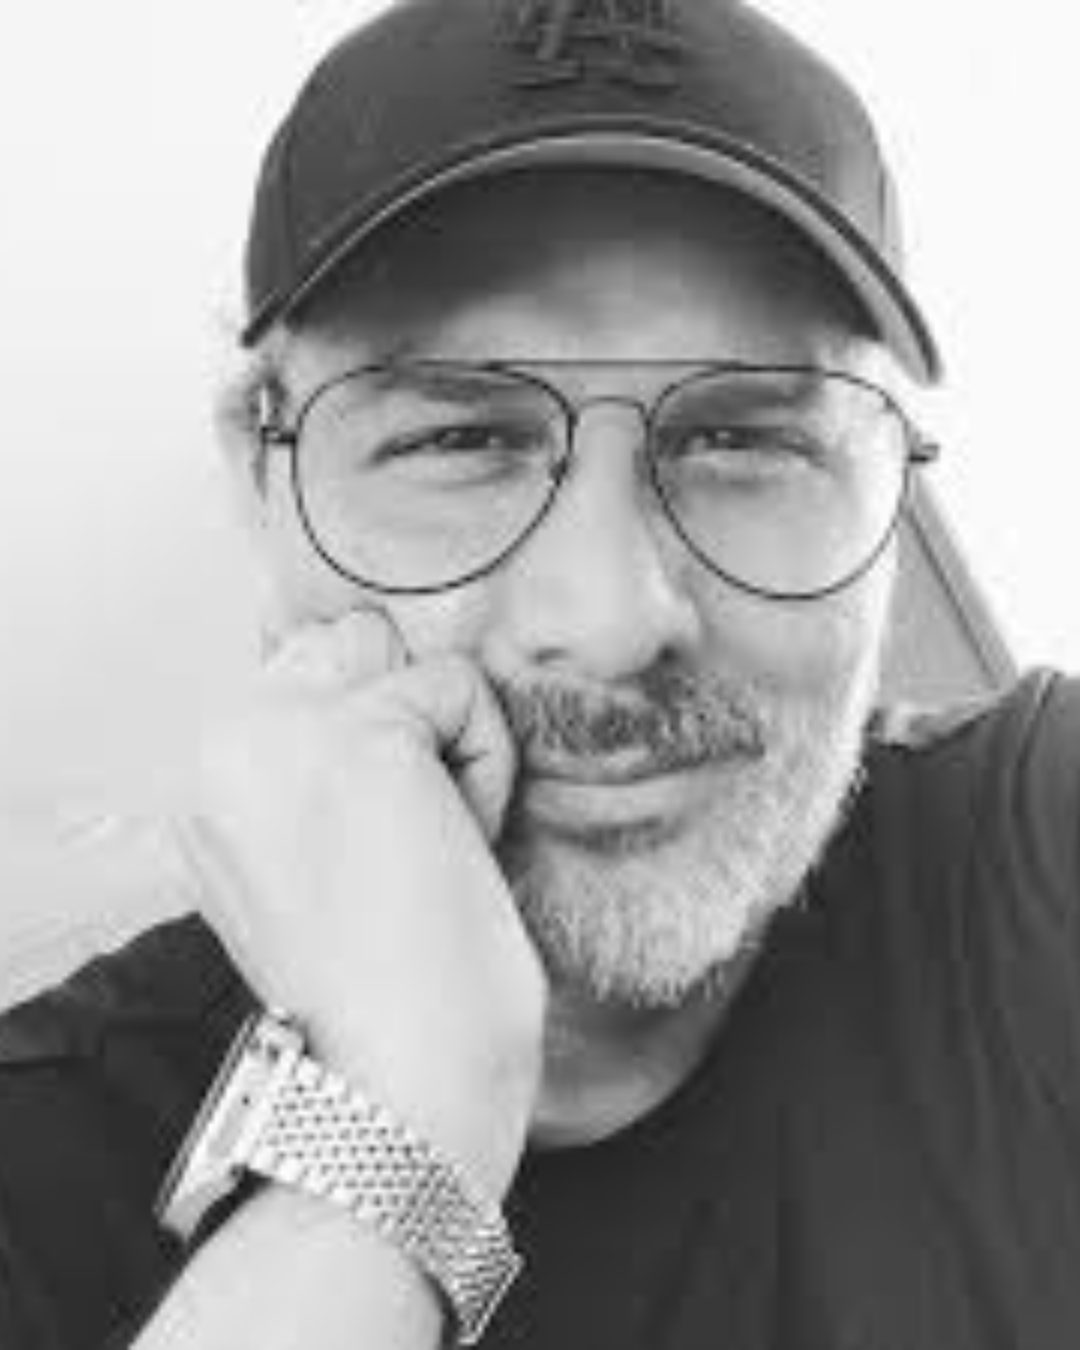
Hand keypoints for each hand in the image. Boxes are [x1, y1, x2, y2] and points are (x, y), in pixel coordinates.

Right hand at [174, 608, 544, 1195]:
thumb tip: (369, 653)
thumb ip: (306, 757)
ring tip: (434, 833)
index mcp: (204, 777)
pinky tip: (463, 843)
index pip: (304, 668)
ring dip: (443, 733)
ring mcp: (283, 733)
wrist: (399, 1084)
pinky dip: (487, 762)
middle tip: (411, 835)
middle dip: (404, 718)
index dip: (372, 736)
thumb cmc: (380, 983)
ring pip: (401, 652)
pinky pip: (460, 686)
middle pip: (350, 638)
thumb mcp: (304, 855)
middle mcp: (222, 742)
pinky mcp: (360, 736)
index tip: (377, 845)